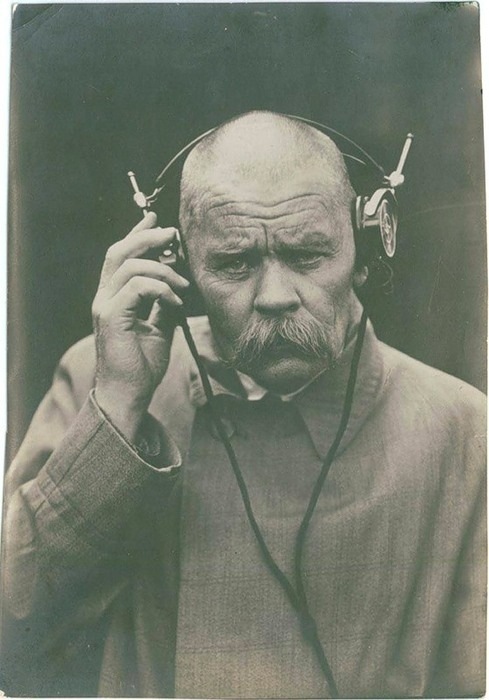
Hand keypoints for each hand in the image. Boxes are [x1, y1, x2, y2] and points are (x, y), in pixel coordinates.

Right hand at [92, 212, 188, 441]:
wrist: (129, 395)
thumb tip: (176, 285)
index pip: (121, 256)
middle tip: (173, 236)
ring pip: (130, 266)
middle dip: (148, 237)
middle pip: (120, 251)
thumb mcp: (159, 328)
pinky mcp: (112, 317)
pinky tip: (176, 302)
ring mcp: (105, 306)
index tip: (157, 220)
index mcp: (113, 297)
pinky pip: (137, 287)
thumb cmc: (141, 366)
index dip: (137, 233)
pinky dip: (161, 289)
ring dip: (163, 270)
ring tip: (183, 286)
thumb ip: (163, 304)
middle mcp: (104, 297)